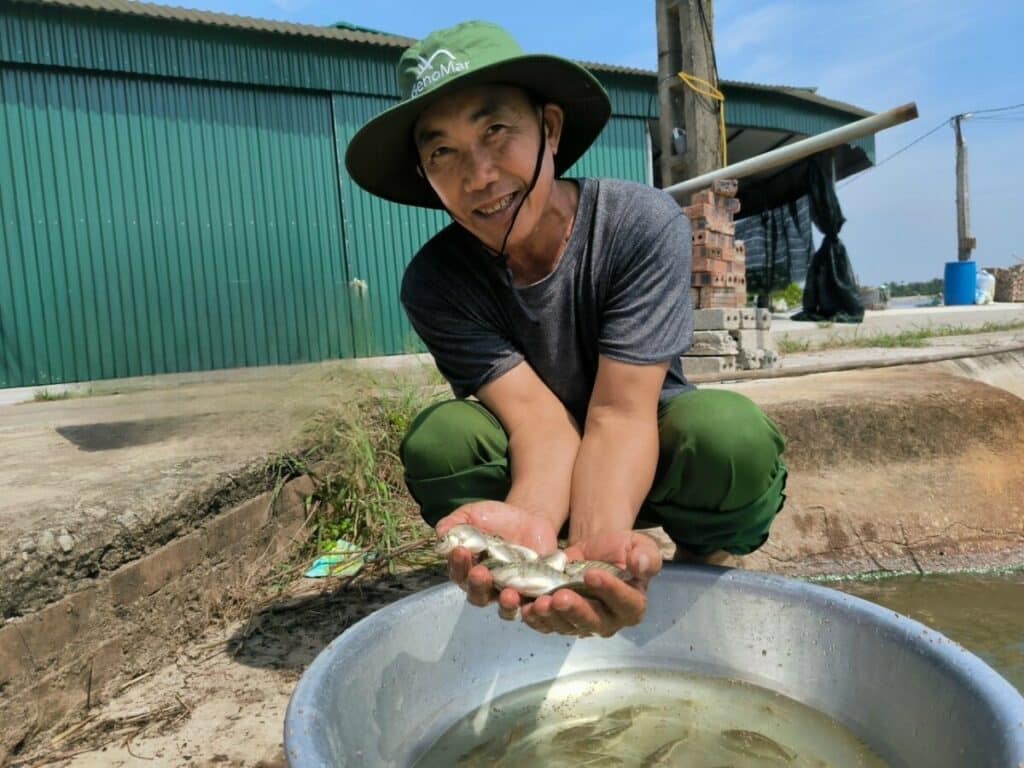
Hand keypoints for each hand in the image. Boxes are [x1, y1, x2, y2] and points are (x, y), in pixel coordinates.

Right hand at [436, 501, 558, 616]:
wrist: (529, 517)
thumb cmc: (494, 519)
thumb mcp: (472, 514)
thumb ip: (455, 523)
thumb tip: (442, 533)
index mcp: (468, 570)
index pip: (459, 575)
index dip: (458, 566)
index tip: (460, 550)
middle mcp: (488, 587)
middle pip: (479, 596)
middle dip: (478, 586)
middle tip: (480, 572)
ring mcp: (511, 591)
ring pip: (506, 609)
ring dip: (506, 605)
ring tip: (508, 594)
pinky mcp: (534, 592)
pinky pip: (534, 605)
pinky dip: (535, 607)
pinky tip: (538, 600)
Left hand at [519, 530, 662, 637]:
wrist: (593, 551)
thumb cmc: (620, 550)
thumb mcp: (638, 545)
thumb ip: (646, 556)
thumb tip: (640, 564)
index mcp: (632, 605)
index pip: (625, 602)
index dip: (610, 590)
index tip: (592, 574)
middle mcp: (609, 621)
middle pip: (593, 622)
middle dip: (576, 610)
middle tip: (560, 597)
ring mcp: (582, 624)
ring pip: (567, 626)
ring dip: (552, 617)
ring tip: (540, 603)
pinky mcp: (560, 621)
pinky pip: (547, 625)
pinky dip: (535, 620)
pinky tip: (525, 609)